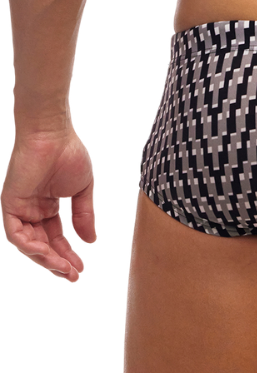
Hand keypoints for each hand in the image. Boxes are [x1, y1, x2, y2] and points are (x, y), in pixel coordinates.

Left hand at [0, 126, 96, 283]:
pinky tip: (48, 254)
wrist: (53, 135)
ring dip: (46, 259)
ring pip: (29, 245)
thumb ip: (83, 216)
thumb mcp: (83, 190)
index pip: (55, 237)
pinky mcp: (10, 206)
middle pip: (42, 245)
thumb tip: (90, 241)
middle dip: (58, 262)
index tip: (81, 269)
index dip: (67, 254)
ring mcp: (20, 209)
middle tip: (74, 276)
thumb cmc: (68, 154)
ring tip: (65, 269)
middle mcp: (32, 211)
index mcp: (46, 206)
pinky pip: (17, 235)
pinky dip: (31, 247)